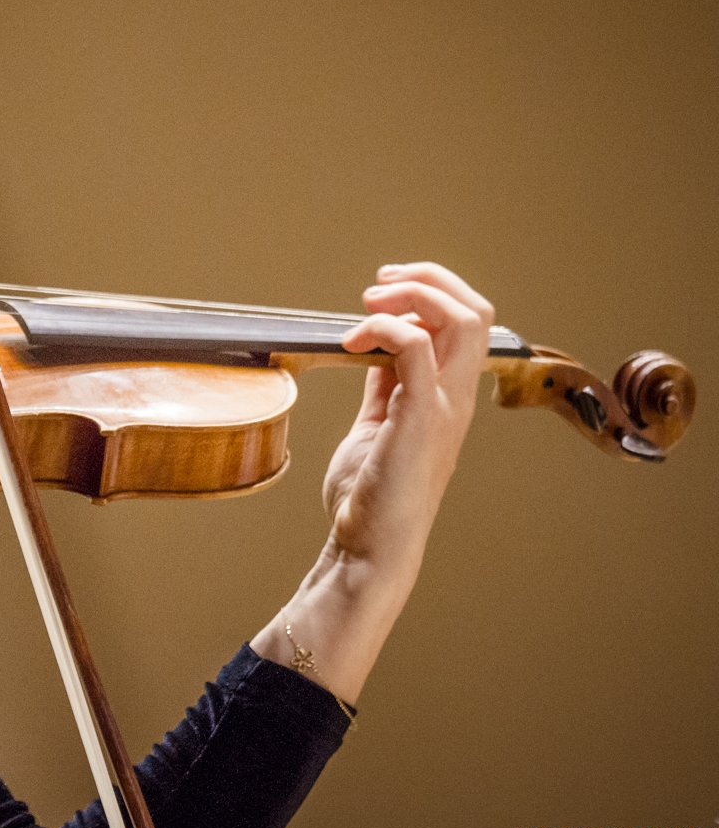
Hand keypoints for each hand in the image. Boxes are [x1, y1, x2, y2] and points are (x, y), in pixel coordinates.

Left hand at [250, 263, 493, 701]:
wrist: (367, 547)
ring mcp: (445, 408)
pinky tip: (353, 341)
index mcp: (449, 397)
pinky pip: (418, 350)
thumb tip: (377, 349)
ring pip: (463, 320)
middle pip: (475, 311)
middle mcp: (457, 398)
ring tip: (370, 301)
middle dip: (428, 280)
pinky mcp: (421, 419)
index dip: (427, 295)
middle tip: (378, 284)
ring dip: (414, 296)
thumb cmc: (369, 497)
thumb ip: (385, 387)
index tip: (379, 294)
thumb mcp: (377, 425)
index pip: (464, 323)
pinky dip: (386, 330)